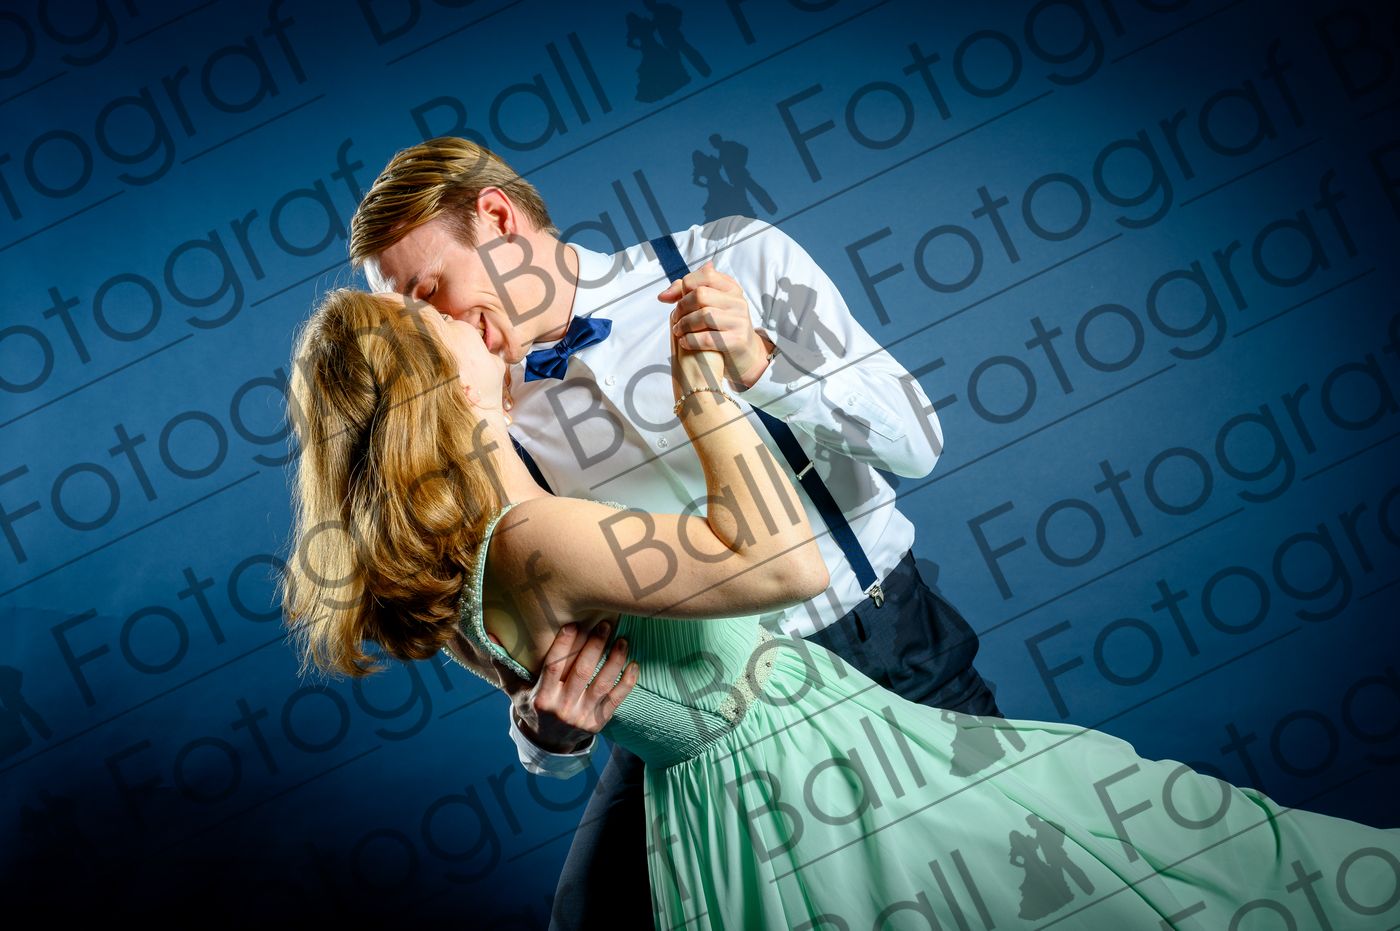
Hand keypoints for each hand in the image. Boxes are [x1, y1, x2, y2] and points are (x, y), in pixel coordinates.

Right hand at [494, 621, 637, 753]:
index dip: (564, 645)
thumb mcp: (514, 691)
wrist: (548, 743)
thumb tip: (490, 636)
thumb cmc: (532, 707)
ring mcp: (582, 716)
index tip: (574, 624)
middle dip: (594, 646)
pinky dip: (627, 682)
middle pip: (582, 672)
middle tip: (605, 624)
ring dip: (614, 660)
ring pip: (602, 684)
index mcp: (542, 698)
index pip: (554, 667)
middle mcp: (563, 708)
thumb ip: (504, 665)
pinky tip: (633, 664)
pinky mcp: (599, 722)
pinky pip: (616, 700)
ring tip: (622, 640)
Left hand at [659, 261, 769, 388]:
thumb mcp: (709, 304)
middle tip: (676, 318)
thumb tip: (663, 296)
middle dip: (682, 307)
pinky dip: (691, 340)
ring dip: (684, 324)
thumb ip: (685, 294)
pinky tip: (685, 342)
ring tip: (679, 331)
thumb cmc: (721, 326)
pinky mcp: (737, 340)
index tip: (673, 300)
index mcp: (731, 288)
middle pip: (701, 295)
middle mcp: (738, 301)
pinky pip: (708, 338)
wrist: (744, 353)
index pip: (705, 275)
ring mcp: (739, 320)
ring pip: (704, 315)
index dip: (684, 286)